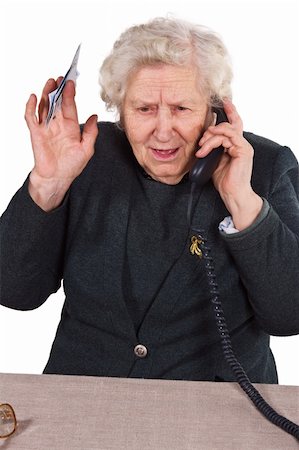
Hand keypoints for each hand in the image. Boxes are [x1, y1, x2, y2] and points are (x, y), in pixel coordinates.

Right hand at [25, 78, 97, 210]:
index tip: (72, 83)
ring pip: (44, 106)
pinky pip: (31, 117)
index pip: (70, 105)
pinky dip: (31, 107)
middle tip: (60, 78)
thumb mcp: (87, 149)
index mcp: (70, 126)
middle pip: (56, 102)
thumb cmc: (71, 166)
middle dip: (58, 89)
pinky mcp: (36, 133)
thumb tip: (94, 116)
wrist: (58, 178)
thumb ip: (91, 133)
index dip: (70, 94)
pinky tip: (33, 98)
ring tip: (50, 82)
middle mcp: (58, 124)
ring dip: (46, 93)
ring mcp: (46, 127)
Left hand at [196, 100, 262, 230]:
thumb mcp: (214, 161)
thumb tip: (202, 143)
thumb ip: (212, 150)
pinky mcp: (243, 150)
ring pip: (225, 131)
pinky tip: (205, 149)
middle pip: (229, 125)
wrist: (232, 193)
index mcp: (235, 146)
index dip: (230, 111)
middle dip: (213, 127)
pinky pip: (228, 137)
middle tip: (201, 140)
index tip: (224, 102)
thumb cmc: (224, 181)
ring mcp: (243, 146)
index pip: (234, 124)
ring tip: (201, 149)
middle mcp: (241, 144)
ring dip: (209, 138)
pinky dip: (214, 141)